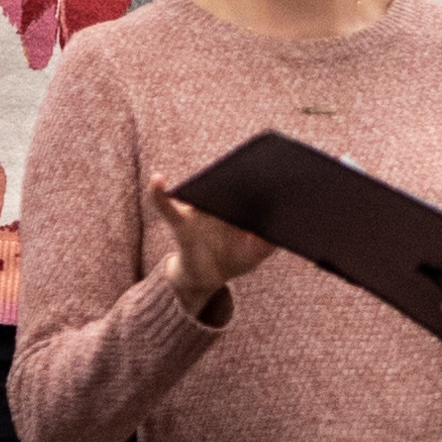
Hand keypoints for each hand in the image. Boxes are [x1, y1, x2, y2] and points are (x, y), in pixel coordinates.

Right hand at [147, 179, 272, 322]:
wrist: (206, 278)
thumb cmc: (234, 260)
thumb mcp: (257, 253)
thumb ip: (270, 241)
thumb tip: (284, 225)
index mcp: (238, 206)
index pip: (248, 186)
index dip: (260, 175)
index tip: (277, 166)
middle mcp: (217, 203)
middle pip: (224, 183)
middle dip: (239, 173)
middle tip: (257, 163)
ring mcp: (198, 211)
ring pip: (200, 190)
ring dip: (206, 179)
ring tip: (222, 172)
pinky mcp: (181, 223)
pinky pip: (166, 206)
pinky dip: (159, 193)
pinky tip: (157, 179)